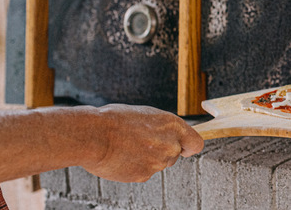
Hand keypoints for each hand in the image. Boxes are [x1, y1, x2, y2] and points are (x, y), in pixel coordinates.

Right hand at [80, 104, 203, 182]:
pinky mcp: (144, 176)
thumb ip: (164, 128)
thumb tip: (170, 136)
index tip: (184, 148)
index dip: (189, 147)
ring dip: (148, 159)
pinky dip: (135, 167)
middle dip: (162, 151)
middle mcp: (170, 145)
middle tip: (142, 142)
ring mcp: (158, 163)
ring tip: (129, 147)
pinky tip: (123, 157)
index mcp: (173, 126)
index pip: (196, 144)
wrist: (95, 135)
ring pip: (158, 164)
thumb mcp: (147, 115)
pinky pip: (144, 173)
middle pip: (175, 155)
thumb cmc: (116, 120)